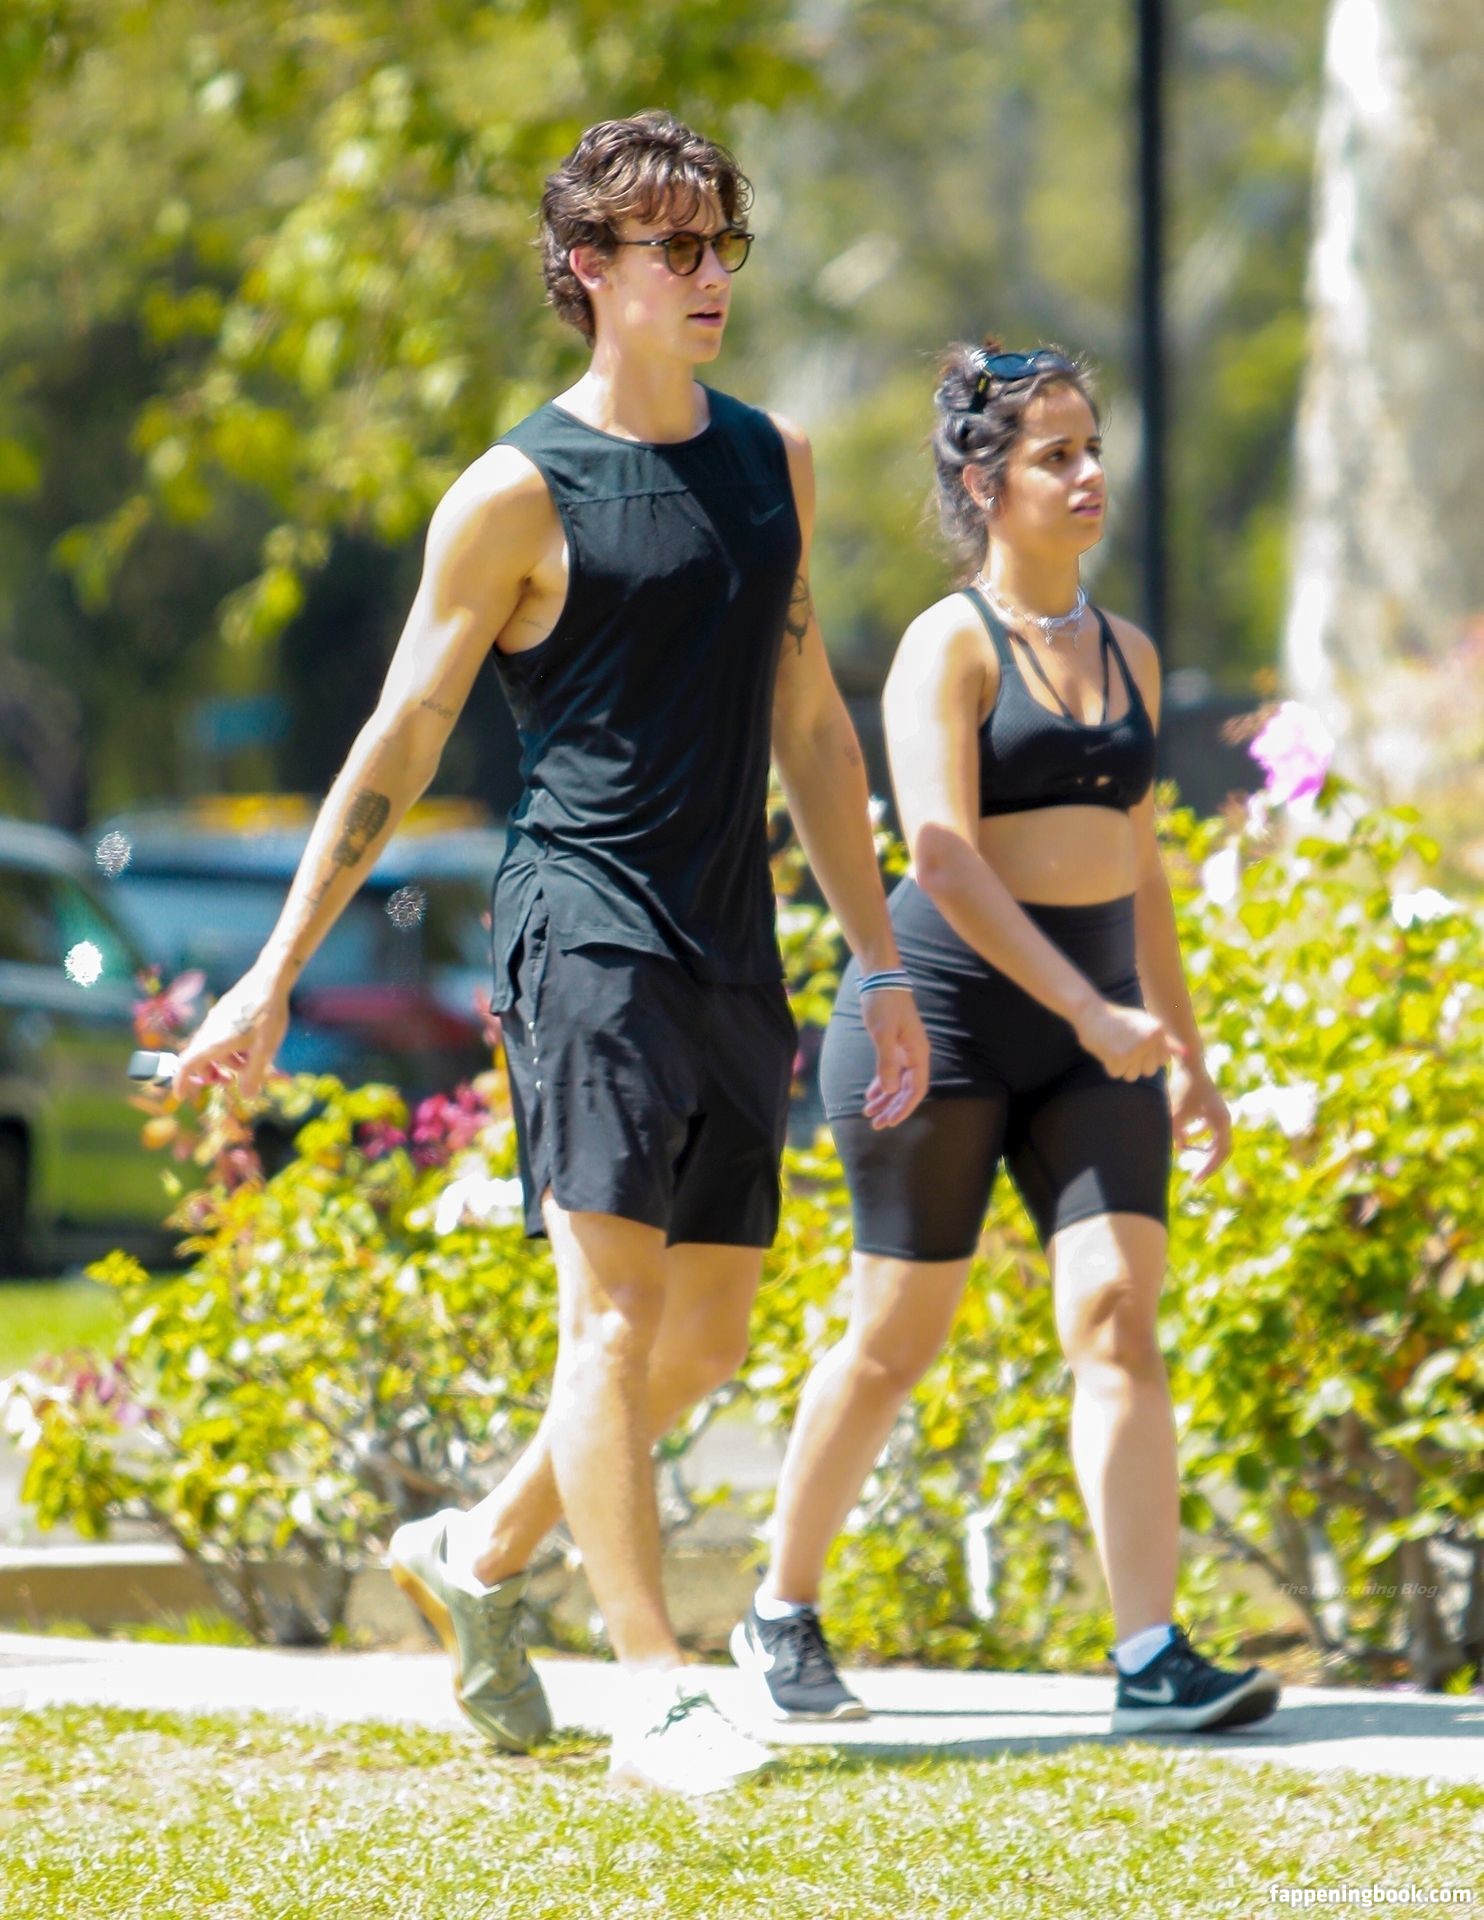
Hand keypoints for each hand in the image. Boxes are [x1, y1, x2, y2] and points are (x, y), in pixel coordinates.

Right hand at [171, 963, 290, 1103]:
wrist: (270, 979)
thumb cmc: (268, 1015)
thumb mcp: (265, 1049)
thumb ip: (255, 1074)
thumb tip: (248, 1096)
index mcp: (214, 1041)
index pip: (186, 1065)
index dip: (180, 1083)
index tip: (181, 1097)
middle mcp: (210, 1029)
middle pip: (199, 1058)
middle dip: (209, 1074)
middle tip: (228, 1082)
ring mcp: (217, 1019)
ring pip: (212, 1046)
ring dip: (225, 1060)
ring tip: (249, 1064)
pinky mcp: (225, 1011)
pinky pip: (220, 1035)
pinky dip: (230, 1047)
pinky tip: (251, 1046)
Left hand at [860, 987, 930, 1129]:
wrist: (880, 981)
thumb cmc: (883, 1004)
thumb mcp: (882, 1033)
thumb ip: (886, 1062)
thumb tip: (889, 1091)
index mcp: (918, 1053)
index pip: (916, 1089)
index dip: (904, 1108)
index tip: (890, 1122)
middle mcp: (914, 1055)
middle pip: (907, 1090)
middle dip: (893, 1108)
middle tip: (876, 1125)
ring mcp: (904, 1052)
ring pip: (897, 1083)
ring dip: (885, 1100)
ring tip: (869, 1115)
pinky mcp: (894, 1047)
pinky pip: (889, 1073)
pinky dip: (880, 1085)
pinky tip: (869, 1097)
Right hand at [1073, 998, 1181, 1082]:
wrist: (1091, 1011)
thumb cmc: (1119, 1020)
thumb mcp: (1145, 1024)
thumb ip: (1166, 1041)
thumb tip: (1186, 1053)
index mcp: (1158, 1031)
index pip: (1162, 1061)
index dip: (1148, 1056)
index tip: (1137, 1043)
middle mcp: (1150, 1040)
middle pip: (1149, 1071)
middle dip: (1135, 1063)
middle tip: (1123, 1046)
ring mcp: (1135, 1049)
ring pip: (1132, 1075)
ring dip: (1121, 1066)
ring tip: (1115, 1047)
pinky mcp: (1119, 1057)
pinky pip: (1116, 1074)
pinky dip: (1109, 1065)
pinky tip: (1106, 1050)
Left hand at [1169, 1057, 1231, 1179]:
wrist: (1188, 1063)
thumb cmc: (1183, 1088)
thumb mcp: (1176, 1115)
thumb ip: (1176, 1135)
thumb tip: (1178, 1150)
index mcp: (1221, 1121)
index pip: (1219, 1153)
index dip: (1208, 1169)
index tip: (1196, 1180)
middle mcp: (1223, 1118)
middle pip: (1220, 1149)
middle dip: (1207, 1164)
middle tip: (1196, 1178)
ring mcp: (1218, 1112)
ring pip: (1213, 1139)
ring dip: (1200, 1148)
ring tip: (1185, 1155)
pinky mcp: (1210, 1107)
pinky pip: (1207, 1128)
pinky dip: (1196, 1136)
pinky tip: (1182, 1141)